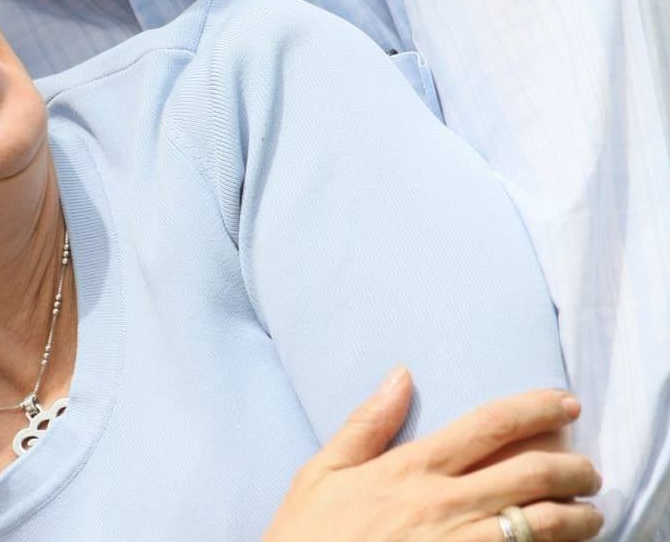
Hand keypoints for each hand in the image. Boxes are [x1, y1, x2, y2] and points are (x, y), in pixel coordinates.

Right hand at [263, 370, 603, 541]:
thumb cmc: (309, 535)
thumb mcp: (323, 470)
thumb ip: (367, 422)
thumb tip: (400, 374)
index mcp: (412, 468)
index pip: (487, 426)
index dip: (534, 409)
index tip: (565, 402)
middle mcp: (444, 504)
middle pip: (529, 474)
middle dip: (572, 467)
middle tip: (588, 468)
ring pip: (540, 526)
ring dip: (577, 518)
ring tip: (591, 513)